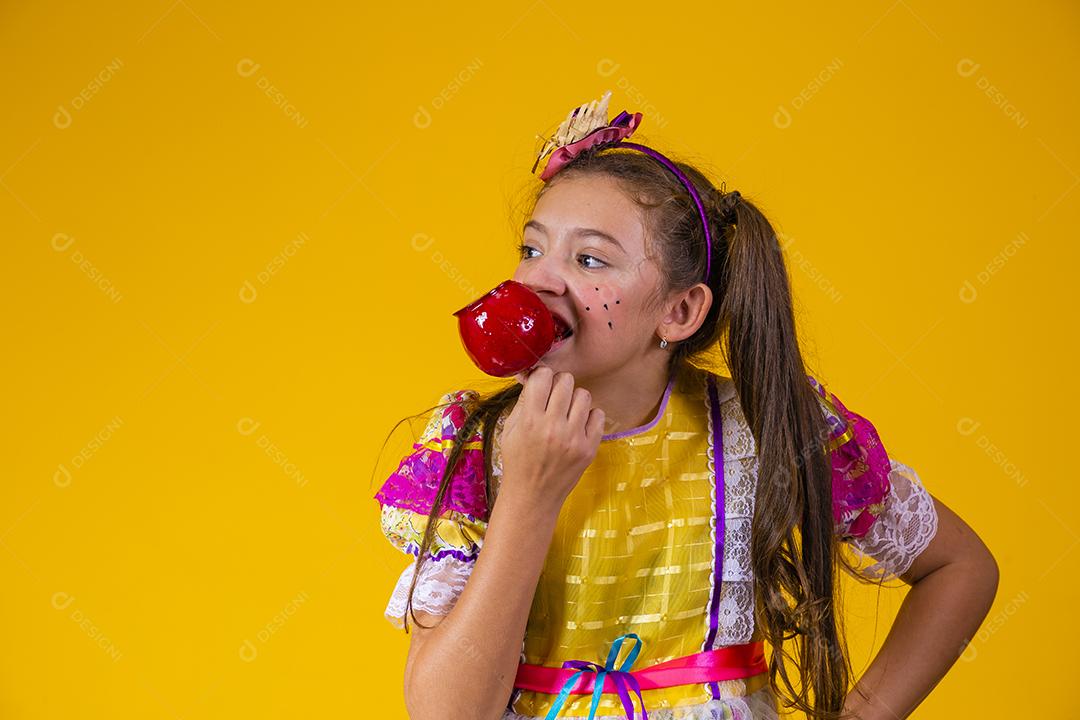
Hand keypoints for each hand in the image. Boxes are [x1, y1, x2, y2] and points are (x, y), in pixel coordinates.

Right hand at [500, 366, 604, 507]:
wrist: (533, 497)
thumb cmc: (518, 462)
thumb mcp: (510, 430)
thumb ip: (523, 401)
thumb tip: (533, 375)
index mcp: (530, 421)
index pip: (543, 376)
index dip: (541, 377)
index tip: (540, 385)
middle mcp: (554, 428)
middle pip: (566, 381)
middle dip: (558, 385)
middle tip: (554, 398)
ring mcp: (574, 439)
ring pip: (584, 395)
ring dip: (574, 400)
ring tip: (566, 413)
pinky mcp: (589, 448)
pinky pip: (598, 414)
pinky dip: (588, 416)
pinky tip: (577, 426)